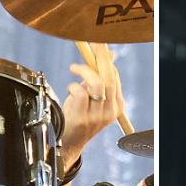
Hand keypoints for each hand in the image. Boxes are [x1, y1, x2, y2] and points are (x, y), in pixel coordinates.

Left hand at [60, 43, 123, 159]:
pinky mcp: (82, 119)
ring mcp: (98, 116)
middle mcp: (110, 110)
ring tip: (74, 68)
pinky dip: (73, 86)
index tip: (98, 43)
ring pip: (97, 84)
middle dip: (101, 56)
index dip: (105, 57)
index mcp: (117, 104)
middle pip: (109, 77)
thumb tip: (108, 53)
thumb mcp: (91, 95)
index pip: (114, 76)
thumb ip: (98, 76)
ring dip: (84, 71)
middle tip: (92, 43)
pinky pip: (81, 94)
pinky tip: (70, 89)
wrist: (69, 143)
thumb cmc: (79, 115)